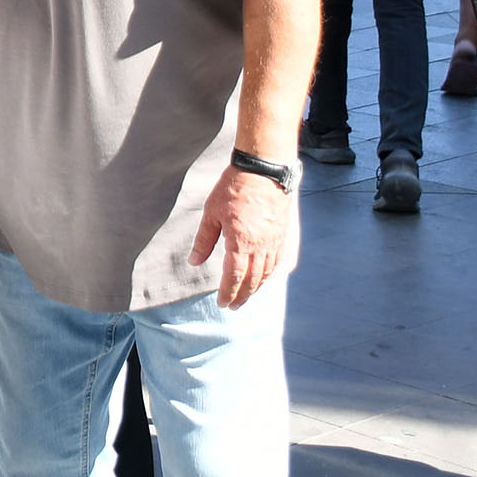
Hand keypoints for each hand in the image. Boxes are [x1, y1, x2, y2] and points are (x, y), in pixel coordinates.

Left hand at [188, 166, 292, 308]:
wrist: (263, 170)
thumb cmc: (234, 188)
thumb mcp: (211, 213)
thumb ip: (204, 240)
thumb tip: (194, 261)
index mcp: (241, 242)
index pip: (235, 276)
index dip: (229, 293)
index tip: (223, 304)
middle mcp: (260, 246)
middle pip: (253, 279)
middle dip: (243, 295)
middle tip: (234, 307)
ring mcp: (274, 240)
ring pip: (267, 272)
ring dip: (257, 287)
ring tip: (247, 296)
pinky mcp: (282, 233)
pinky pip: (277, 260)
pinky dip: (270, 273)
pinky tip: (264, 277)